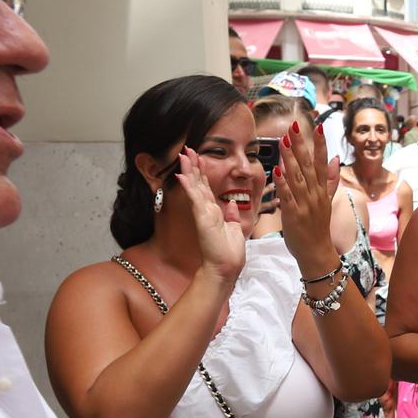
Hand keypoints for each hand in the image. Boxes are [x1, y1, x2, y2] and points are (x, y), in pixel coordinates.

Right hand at [176, 149, 247, 284]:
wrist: (225, 267)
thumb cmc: (229, 253)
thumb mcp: (235, 228)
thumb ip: (232, 215)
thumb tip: (232, 204)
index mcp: (214, 212)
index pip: (206, 188)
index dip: (201, 173)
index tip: (198, 159)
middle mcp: (206, 210)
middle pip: (198, 183)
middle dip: (193, 166)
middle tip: (187, 150)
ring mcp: (203, 213)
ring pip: (195, 187)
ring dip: (189, 170)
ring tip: (183, 155)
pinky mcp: (202, 217)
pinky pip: (195, 198)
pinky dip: (189, 185)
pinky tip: (182, 175)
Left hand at [275, 114, 342, 280]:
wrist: (317, 252)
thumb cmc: (318, 228)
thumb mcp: (327, 201)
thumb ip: (331, 179)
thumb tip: (336, 158)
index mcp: (322, 191)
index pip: (322, 163)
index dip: (320, 145)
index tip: (318, 127)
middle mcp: (315, 195)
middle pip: (309, 166)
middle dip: (302, 145)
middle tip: (295, 126)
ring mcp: (305, 205)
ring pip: (298, 178)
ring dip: (290, 159)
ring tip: (283, 141)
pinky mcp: (294, 215)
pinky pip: (288, 196)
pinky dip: (283, 183)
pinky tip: (277, 170)